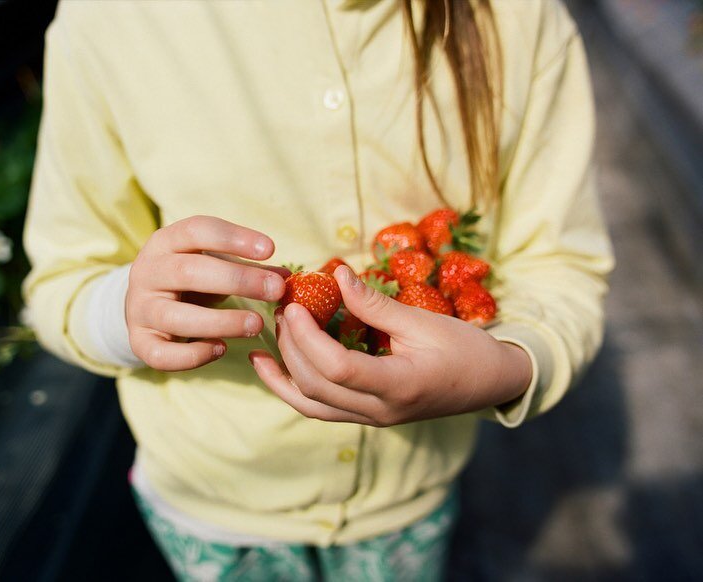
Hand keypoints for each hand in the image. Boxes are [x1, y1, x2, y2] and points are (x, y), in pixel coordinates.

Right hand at [127, 216, 287, 370]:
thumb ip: (249, 268)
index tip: (270, 249)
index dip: (234, 238)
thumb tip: (287, 278)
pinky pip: (162, 354)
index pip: (197, 231)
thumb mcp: (215, 263)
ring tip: (257, 324)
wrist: (144, 304)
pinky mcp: (139, 342)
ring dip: (221, 321)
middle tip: (275, 290)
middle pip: (189, 272)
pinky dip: (194, 355)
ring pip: (176, 316)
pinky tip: (222, 349)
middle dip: (237, 281)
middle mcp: (147, 272)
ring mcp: (140, 308)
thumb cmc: (190, 279)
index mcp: (166, 242)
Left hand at [250, 266, 531, 425]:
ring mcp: (371, 418)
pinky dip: (292, 388)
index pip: (339, 368)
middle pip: (317, 386)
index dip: (308, 337)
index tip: (293, 305)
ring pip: (310, 405)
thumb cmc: (465, 349)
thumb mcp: (424, 321)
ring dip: (283, 372)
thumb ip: (375, 304)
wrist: (491, 384)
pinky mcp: (366, 416)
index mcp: (399, 386)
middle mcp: (380, 411)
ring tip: (267, 337)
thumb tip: (336, 274)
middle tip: (280, 309)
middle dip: (291, 347)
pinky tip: (271, 366)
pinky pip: (319, 408)